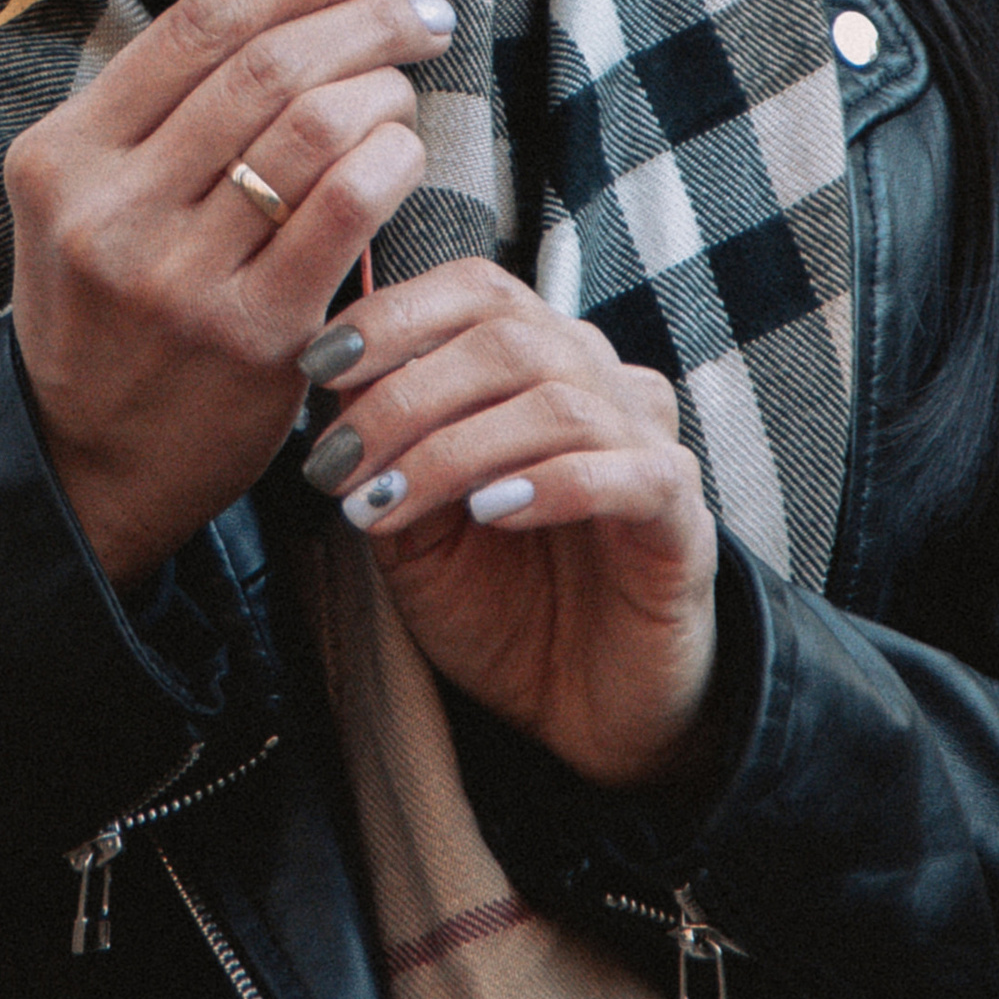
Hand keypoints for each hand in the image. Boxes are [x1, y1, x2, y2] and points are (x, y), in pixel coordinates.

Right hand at [6, 0, 457, 589]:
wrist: (90, 461)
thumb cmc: (113, 308)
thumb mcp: (90, 198)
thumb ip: (162, 110)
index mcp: (63, 155)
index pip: (197, 23)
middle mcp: (110, 210)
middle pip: (265, 66)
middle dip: (363, 18)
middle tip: (417, 11)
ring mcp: (179, 276)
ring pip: (315, 126)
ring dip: (384, 87)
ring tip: (404, 86)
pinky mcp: (252, 334)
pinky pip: (348, 207)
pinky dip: (393, 158)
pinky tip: (402, 153)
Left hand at [300, 260, 718, 788]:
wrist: (575, 708)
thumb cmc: (495, 602)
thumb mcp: (415, 527)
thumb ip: (386, 451)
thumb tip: (329, 371)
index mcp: (537, 361)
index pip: (477, 290)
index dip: (395, 313)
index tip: (317, 363)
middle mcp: (598, 383)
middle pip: (508, 338)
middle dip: (404, 396)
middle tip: (337, 465)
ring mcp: (646, 445)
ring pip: (558, 403)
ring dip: (454, 450)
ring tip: (386, 506)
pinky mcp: (681, 517)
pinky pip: (631, 472)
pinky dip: (552, 484)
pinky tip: (490, 513)